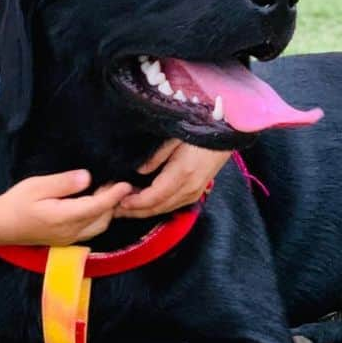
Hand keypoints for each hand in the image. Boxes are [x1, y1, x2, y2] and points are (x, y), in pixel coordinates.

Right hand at [0, 170, 131, 245]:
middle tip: (115, 182)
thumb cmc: (16, 202)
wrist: (0, 225)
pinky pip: (90, 230)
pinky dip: (98, 217)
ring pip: (98, 226)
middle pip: (102, 219)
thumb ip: (64, 183)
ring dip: (107, 211)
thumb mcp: (37, 186)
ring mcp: (69, 239)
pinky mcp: (66, 240)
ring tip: (107, 191)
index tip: (126, 184)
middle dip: (112, 202)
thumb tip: (87, 177)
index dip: (113, 195)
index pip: (96, 207)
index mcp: (63, 218)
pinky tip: (95, 204)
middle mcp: (70, 232)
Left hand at [115, 141, 231, 218]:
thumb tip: (138, 172)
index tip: (118, 201)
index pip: (153, 197)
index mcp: (181, 174)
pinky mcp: (197, 192)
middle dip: (135, 212)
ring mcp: (195, 192)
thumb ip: (156, 156)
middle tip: (115, 210)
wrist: (226, 134)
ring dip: (144, 211)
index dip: (134, 203)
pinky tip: (145, 203)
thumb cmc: (199, 130)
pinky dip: (157, 207)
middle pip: (157, 208)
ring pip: (165, 209)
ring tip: (125, 208)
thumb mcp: (173, 137)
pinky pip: (173, 205)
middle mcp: (188, 188)